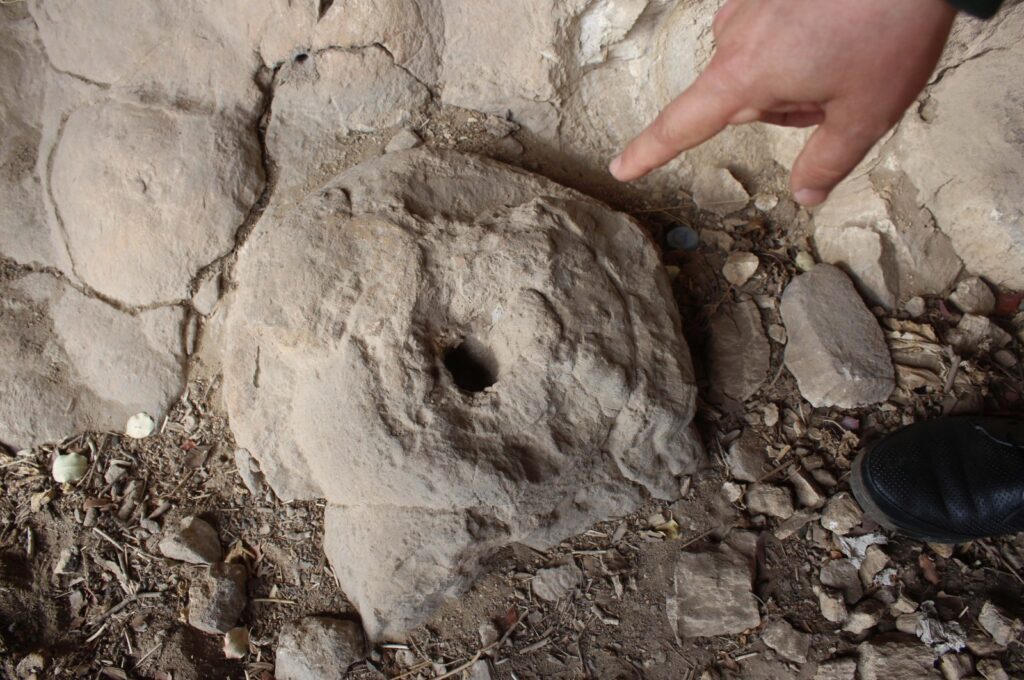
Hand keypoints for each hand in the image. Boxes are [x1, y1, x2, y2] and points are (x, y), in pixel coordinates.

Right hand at [609, 0, 955, 205]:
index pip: (683, 124)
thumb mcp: (867, 112)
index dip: (650, 151)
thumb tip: (805, 195)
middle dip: (787, 105)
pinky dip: (801, 35)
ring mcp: (750, 3)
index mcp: (746, 76)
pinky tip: (840, 24)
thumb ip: (828, 162)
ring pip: (760, 61)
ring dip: (795, 69)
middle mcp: (734, 36)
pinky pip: (772, 24)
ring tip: (847, 48)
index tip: (621, 167)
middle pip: (743, 97)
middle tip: (842, 85)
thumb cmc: (889, 29)